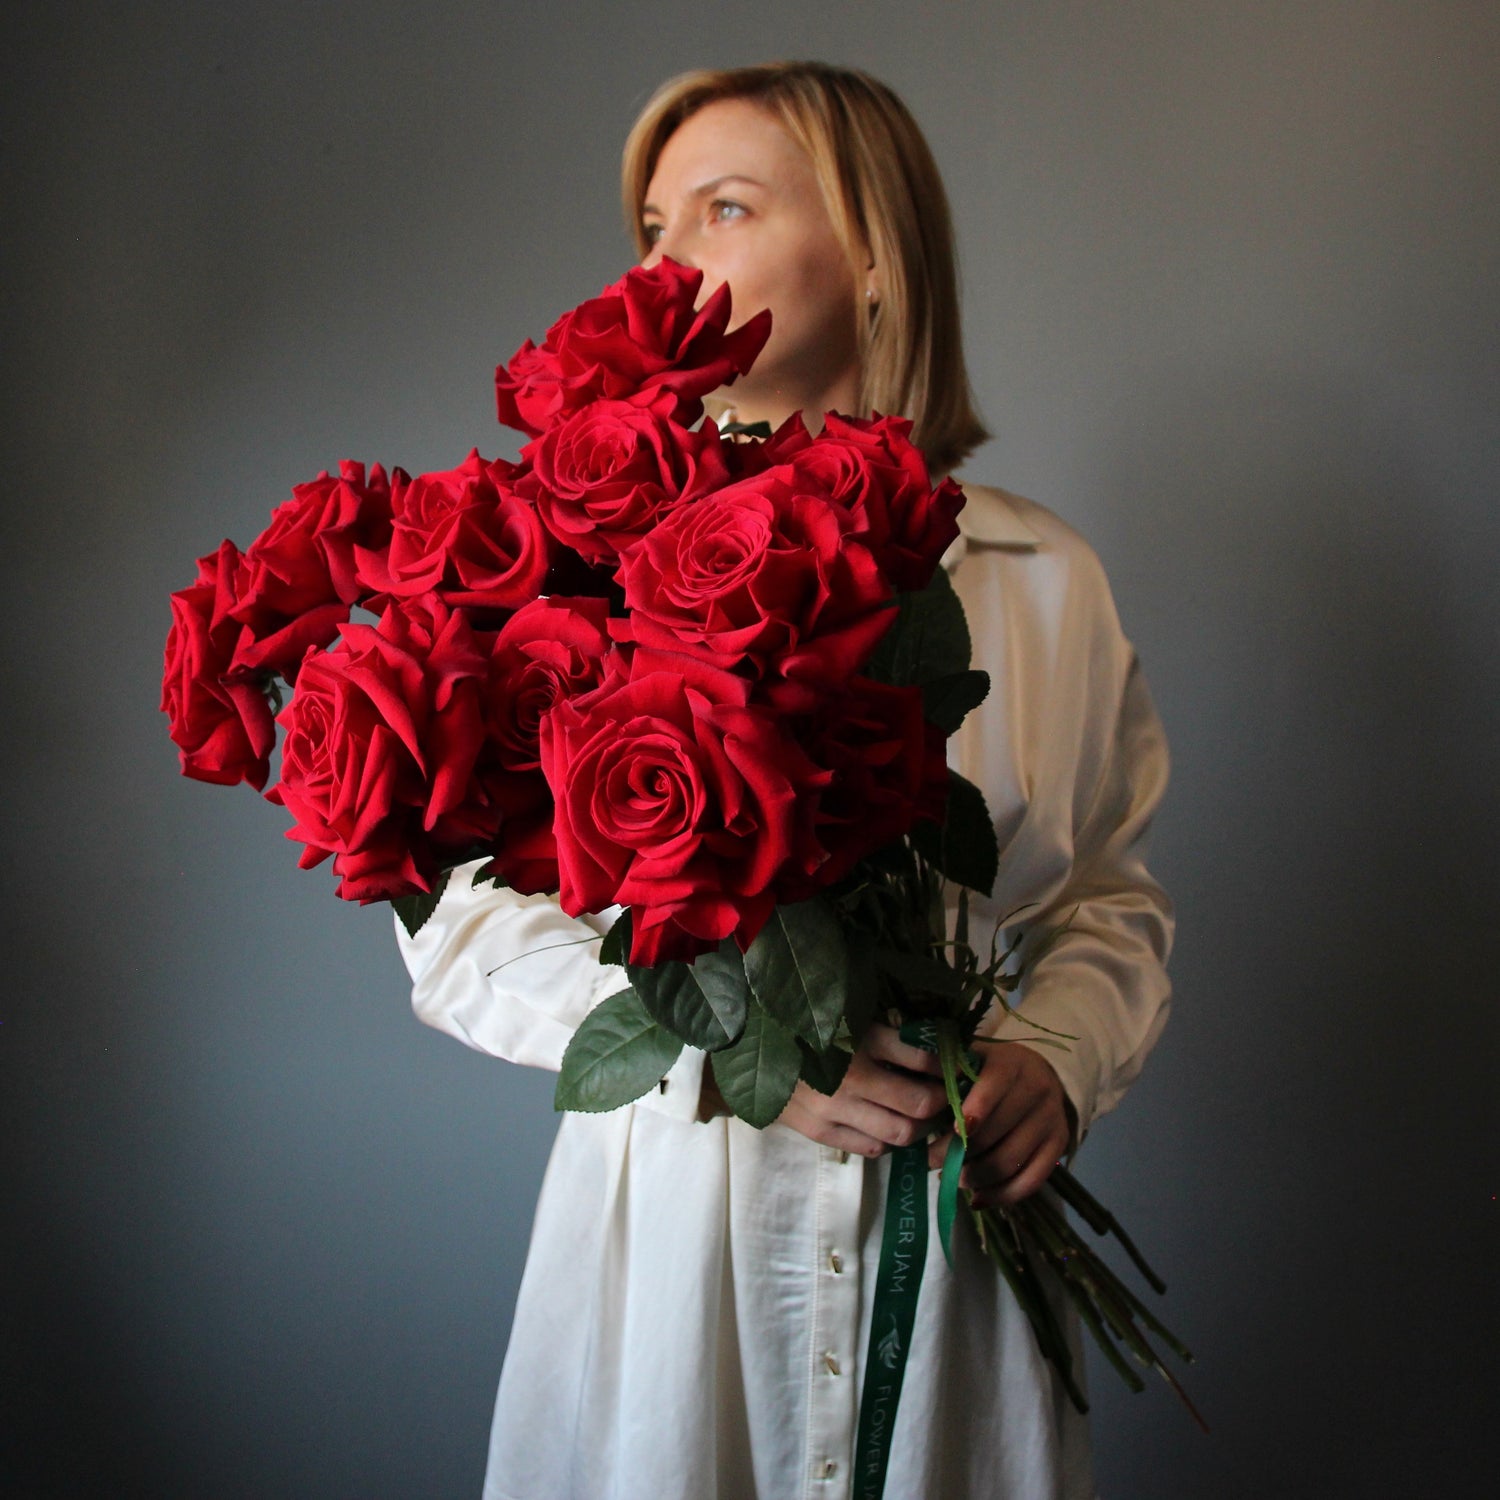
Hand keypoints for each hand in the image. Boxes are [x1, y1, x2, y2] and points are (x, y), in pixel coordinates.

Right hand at [775, 1022, 949, 1156]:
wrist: (750, 1052)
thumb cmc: (807, 1028)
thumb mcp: (849, 1018)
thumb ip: (888, 1033)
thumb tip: (935, 1043)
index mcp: (860, 1040)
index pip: (922, 1059)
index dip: (946, 1066)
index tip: (953, 1067)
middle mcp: (851, 1077)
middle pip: (919, 1105)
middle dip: (940, 1103)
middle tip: (944, 1096)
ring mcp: (834, 1110)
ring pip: (900, 1133)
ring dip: (918, 1127)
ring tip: (920, 1115)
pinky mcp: (820, 1132)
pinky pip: (871, 1148)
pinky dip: (888, 1141)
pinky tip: (887, 1125)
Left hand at [927, 1044, 1070, 1207]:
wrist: (1041, 1074)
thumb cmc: (991, 1069)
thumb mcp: (971, 1059)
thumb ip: (948, 1072)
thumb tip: (918, 1098)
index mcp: (1011, 1063)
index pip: (992, 1086)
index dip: (971, 1111)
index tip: (949, 1130)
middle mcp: (1037, 1090)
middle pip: (996, 1132)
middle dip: (958, 1152)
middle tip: (932, 1160)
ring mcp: (1051, 1120)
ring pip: (1010, 1161)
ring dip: (974, 1176)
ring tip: (951, 1178)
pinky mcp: (1058, 1146)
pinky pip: (1031, 1181)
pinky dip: (1001, 1195)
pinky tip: (977, 1198)